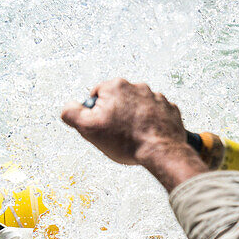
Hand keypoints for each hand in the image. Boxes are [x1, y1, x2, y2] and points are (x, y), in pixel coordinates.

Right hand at [61, 78, 208, 189]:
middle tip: (118, 133)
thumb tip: (68, 106)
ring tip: (135, 136)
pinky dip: (152, 122)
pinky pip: (156, 114)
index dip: (96, 113)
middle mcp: (138, 86)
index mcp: (116, 86)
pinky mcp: (170, 109)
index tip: (102, 126)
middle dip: (116, 114)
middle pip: (119, 100)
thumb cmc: (125, 141)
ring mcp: (157, 97)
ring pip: (138, 107)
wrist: (161, 152)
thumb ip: (71, 113)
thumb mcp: (88, 128)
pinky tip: (149, 135)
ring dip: (135, 118)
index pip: (97, 96)